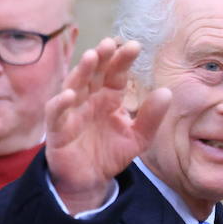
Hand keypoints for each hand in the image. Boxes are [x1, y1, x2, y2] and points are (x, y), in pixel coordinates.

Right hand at [44, 37, 171, 211]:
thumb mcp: (138, 138)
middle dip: (101, 58)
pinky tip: (70, 95)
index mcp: (108, 98)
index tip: (134, 46)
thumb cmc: (110, 153)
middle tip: (110, 43)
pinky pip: (56, 113)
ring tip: (92, 57)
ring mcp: (71, 112)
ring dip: (81, 71)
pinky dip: (60, 104)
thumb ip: (151, 118)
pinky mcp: (57, 130)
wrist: (90, 181)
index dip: (123, 60)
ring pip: (74, 86)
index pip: (116, 74)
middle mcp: (89, 100)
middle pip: (93, 74)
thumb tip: (167, 92)